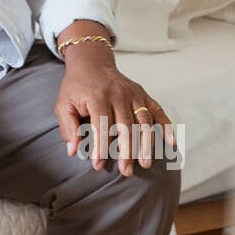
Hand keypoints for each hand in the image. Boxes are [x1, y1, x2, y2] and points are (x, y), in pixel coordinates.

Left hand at [54, 43, 175, 175]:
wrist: (91, 63)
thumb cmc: (76, 87)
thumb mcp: (64, 103)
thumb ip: (68, 127)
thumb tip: (73, 151)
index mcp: (97, 97)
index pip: (101, 126)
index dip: (101, 148)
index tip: (98, 165)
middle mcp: (118, 94)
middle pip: (126, 127)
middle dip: (126, 151)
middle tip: (126, 171)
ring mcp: (133, 93)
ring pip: (143, 121)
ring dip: (146, 144)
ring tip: (145, 163)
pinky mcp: (143, 94)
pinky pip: (157, 110)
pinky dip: (166, 126)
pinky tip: (171, 142)